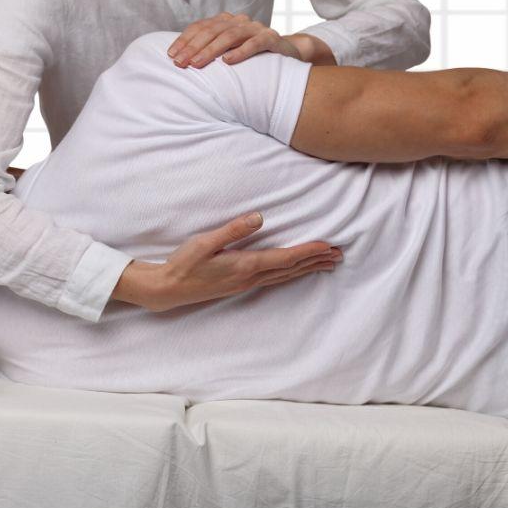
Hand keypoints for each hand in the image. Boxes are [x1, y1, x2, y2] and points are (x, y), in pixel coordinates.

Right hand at [111, 212, 341, 312]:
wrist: (168, 289)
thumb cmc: (184, 263)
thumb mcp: (205, 242)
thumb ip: (232, 230)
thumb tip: (259, 218)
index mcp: (244, 265)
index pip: (285, 258)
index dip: (308, 252)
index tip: (328, 246)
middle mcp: (250, 277)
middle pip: (291, 269)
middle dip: (316, 261)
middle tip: (340, 255)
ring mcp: (246, 284)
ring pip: (285, 276)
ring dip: (307, 269)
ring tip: (327, 264)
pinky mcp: (241, 285)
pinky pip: (275, 279)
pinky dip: (291, 274)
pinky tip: (295, 272)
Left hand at [167, 12, 301, 68]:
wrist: (287, 55)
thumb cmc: (253, 59)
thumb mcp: (230, 53)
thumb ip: (212, 53)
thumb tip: (183, 63)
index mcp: (226, 22)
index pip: (200, 27)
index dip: (185, 40)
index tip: (171, 55)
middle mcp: (239, 22)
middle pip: (212, 31)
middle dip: (193, 47)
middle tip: (180, 63)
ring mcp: (256, 28)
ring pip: (230, 36)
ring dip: (211, 50)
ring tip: (197, 64)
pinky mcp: (271, 38)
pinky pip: (255, 44)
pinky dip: (240, 52)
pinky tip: (227, 62)